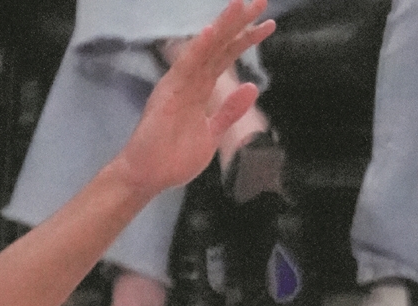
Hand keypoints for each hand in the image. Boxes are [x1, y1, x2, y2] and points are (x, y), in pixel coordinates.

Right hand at [114, 1, 274, 197]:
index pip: (226, 57)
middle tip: (260, 0)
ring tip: (241, 5)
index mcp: (200, 88)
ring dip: (223, 26)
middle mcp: (190, 79)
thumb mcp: (212, 134)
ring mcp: (179, 84)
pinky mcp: (169, 93)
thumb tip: (252, 87)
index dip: (246, 39)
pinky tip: (212, 31)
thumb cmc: (175, 158)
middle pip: (218, 45)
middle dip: (239, 23)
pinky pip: (186, 67)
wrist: (149, 176)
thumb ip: (229, 111)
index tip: (268, 25)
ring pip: (205, 49)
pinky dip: (199, 48)